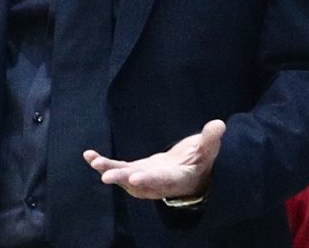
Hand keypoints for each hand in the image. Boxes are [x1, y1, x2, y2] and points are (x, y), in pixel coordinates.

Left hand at [85, 119, 225, 200]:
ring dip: (109, 171)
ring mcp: (146, 179)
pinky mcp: (136, 172)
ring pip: (126, 178)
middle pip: (140, 183)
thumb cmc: (201, 160)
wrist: (192, 175)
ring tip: (95, 162)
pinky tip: (89, 156)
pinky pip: (119, 169)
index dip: (149, 180)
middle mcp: (159, 183)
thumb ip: (211, 139)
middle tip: (107, 176)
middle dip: (124, 179)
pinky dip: (104, 164)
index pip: (163, 180)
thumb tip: (219, 125)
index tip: (135, 178)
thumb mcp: (208, 149)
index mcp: (178, 178)